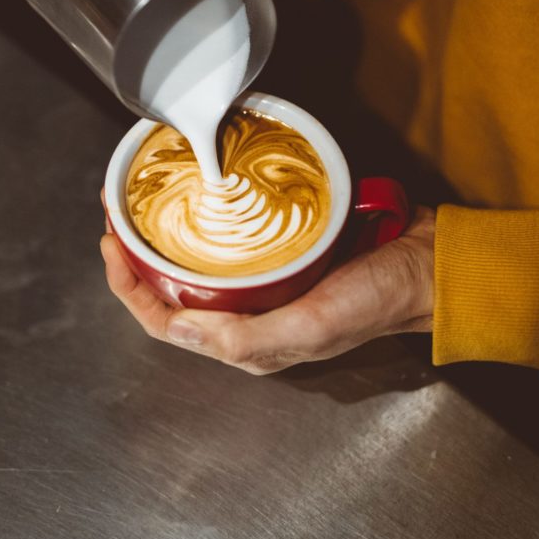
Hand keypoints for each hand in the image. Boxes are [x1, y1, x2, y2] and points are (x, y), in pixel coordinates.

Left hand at [100, 208, 434, 373]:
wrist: (427, 266)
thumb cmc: (379, 301)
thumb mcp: (314, 326)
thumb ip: (249, 338)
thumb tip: (179, 326)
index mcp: (247, 344)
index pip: (165, 322)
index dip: (128, 287)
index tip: (111, 244)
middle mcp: (248, 316)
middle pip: (172, 291)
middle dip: (135, 256)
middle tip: (116, 214)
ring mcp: (264, 283)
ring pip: (195, 264)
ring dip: (163, 237)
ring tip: (142, 202)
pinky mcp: (282, 252)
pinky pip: (230, 239)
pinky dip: (204, 220)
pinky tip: (197, 195)